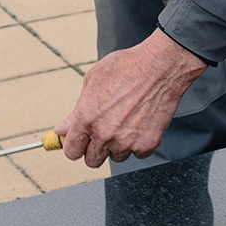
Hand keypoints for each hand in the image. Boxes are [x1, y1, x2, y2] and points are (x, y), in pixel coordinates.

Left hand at [54, 29, 208, 167]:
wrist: (162, 66)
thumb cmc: (129, 67)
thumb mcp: (94, 81)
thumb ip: (76, 110)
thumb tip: (62, 128)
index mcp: (87, 118)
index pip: (72, 151)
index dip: (76, 146)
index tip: (81, 141)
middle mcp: (105, 134)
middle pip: (92, 160)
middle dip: (96, 148)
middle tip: (106, 131)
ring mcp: (127, 141)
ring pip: (117, 157)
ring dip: (119, 145)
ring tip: (128, 122)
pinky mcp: (147, 143)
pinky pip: (138, 153)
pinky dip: (139, 143)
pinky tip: (142, 123)